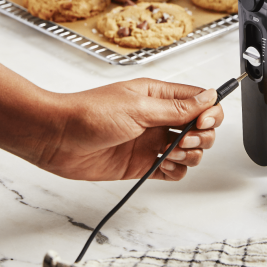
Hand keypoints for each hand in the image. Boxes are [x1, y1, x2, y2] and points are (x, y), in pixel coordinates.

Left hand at [0, 29, 222, 182]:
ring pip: (189, 151)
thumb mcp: (138, 107)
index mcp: (159, 95)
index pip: (200, 101)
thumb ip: (176, 107)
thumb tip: (208, 98)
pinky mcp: (142, 164)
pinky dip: (174, 171)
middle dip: (201, 137)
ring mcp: (151, 141)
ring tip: (170, 154)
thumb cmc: (88, 113)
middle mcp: (158, 118)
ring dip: (189, 155)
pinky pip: (172, 170)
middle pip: (200, 128)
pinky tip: (162, 167)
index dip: (209, 113)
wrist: (56, 138)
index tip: (202, 123)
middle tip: (184, 141)